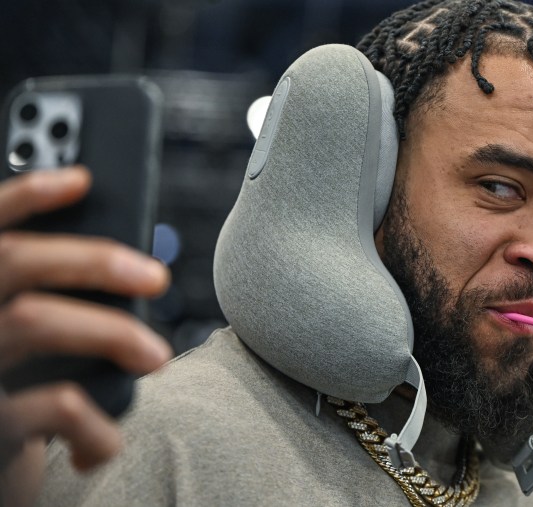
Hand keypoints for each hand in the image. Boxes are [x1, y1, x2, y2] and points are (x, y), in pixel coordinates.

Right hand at [0, 166, 171, 505]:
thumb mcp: (24, 351)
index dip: (26, 193)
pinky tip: (105, 439)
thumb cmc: (16, 403)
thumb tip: (121, 269)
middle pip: (14, 261)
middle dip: (95, 259)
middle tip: (156, 276)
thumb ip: (45, 306)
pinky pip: (53, 406)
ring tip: (155, 356)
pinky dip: (97, 422)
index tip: (82, 179)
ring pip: (34, 320)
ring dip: (111, 332)